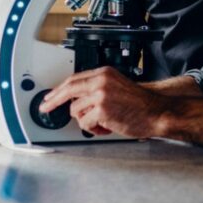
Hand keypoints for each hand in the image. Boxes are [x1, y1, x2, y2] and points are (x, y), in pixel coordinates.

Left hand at [38, 67, 168, 137]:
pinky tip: (106, 127)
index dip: (59, 89)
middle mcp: (101, 81)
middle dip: (53, 100)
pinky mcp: (101, 110)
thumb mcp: (117, 87)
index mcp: (104, 73)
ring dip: (85, 120)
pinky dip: (93, 129)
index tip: (50, 96)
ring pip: (75, 111)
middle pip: (68, 89)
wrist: (157, 112)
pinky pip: (85, 123)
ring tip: (101, 123)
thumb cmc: (140, 104)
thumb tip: (76, 100)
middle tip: (45, 108)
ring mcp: (100, 95)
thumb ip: (97, 89)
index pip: (74, 79)